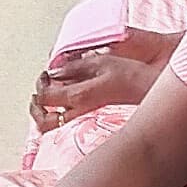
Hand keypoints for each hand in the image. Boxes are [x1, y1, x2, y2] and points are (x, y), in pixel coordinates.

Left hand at [30, 47, 153, 131]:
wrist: (151, 89)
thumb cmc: (131, 75)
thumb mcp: (101, 62)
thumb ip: (74, 67)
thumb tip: (54, 73)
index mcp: (80, 97)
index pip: (45, 99)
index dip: (40, 86)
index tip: (45, 74)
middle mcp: (80, 111)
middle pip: (44, 123)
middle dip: (35, 109)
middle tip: (38, 94)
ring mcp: (85, 116)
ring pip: (54, 125)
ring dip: (45, 111)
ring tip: (50, 93)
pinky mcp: (92, 116)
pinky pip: (66, 120)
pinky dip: (58, 111)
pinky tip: (65, 96)